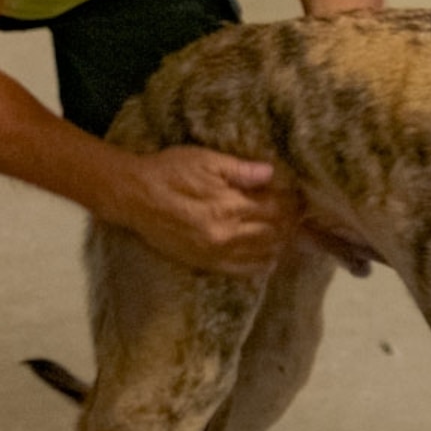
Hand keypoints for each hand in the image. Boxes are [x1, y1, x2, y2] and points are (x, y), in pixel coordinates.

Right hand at [117, 147, 301, 277]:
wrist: (133, 197)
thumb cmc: (168, 171)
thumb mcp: (204, 160)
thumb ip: (239, 170)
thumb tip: (271, 173)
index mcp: (229, 206)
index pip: (275, 208)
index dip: (290, 202)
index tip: (297, 195)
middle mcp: (227, 234)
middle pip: (274, 232)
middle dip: (289, 222)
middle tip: (297, 212)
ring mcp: (217, 253)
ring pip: (263, 254)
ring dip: (280, 243)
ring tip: (286, 231)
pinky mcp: (206, 263)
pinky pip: (243, 271)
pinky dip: (261, 264)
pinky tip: (269, 256)